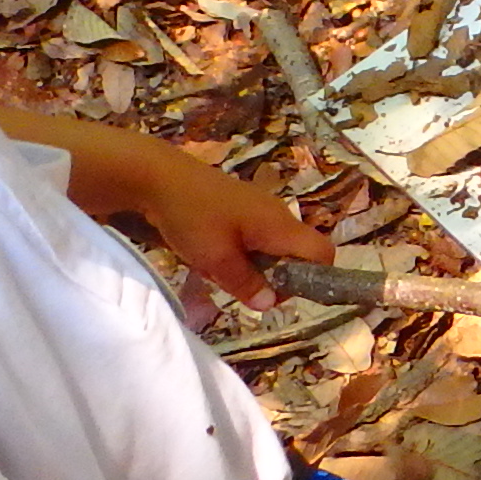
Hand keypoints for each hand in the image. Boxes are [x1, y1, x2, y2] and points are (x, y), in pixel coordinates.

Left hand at [112, 136, 332, 303]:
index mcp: (279, 226)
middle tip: (241, 285)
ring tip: (218, 268)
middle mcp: (277, 214)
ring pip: (271, 247)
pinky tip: (209, 252)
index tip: (278, 292)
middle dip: (273, 276)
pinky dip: (238, 251)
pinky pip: (253, 236)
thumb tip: (271, 304)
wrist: (157, 175)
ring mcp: (259, 207)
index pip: (322, 253)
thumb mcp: (216, 260)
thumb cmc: (191, 217)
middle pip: (296, 253)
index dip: (313, 278)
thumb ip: (247, 284)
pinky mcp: (240, 205)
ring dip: (252, 265)